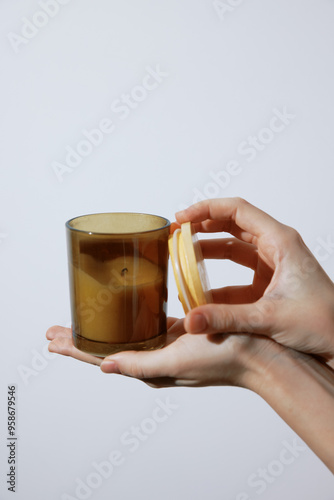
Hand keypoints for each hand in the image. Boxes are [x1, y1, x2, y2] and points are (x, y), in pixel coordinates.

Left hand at [46, 318, 278, 388]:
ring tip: (82, 322)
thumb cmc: (222, 358)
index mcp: (150, 368)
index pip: (101, 358)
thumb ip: (139, 365)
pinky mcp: (179, 332)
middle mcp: (154, 358)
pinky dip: (129, 321)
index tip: (53, 340)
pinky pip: (146, 326)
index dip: (75, 348)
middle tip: (57, 330)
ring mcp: (165, 345)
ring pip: (124, 335)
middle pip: (107, 346)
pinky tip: (124, 313)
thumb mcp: (176, 363)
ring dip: (102, 328)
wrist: (259, 354)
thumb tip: (103, 367)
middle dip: (81, 338)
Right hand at [176, 198, 333, 366]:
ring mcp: (272, 266)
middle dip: (202, 227)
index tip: (182, 218)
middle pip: (232, 225)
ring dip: (208, 251)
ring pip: (233, 249)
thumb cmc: (324, 323)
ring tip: (181, 256)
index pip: (237, 211)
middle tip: (176, 233)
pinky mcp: (268, 285)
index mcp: (281, 242)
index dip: (206, 209)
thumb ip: (226, 318)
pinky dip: (217, 281)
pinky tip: (199, 292)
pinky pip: (236, 276)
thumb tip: (190, 321)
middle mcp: (276, 248)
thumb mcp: (270, 317)